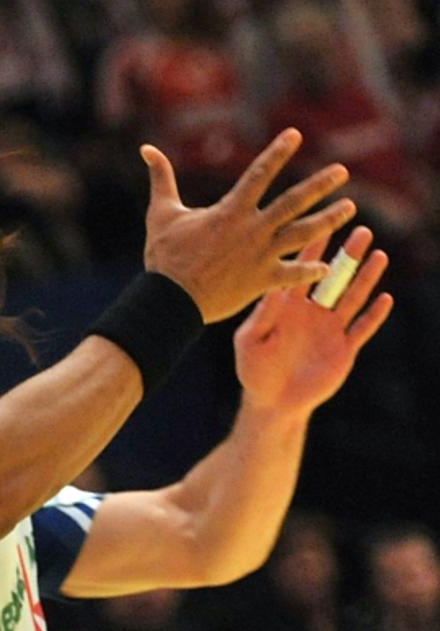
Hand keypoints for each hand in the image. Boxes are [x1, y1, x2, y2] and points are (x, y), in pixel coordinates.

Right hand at [143, 128, 356, 321]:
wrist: (169, 298)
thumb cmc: (165, 257)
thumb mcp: (161, 213)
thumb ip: (161, 179)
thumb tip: (146, 149)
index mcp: (230, 211)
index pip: (259, 174)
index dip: (277, 152)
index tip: (295, 134)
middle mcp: (251, 230)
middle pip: (293, 202)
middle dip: (319, 185)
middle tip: (342, 172)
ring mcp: (259, 256)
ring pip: (302, 234)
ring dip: (328, 220)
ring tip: (349, 209)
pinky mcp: (260, 281)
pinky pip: (292, 274)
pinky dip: (310, 270)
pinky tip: (328, 266)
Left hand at [234, 226, 392, 415]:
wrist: (271, 402)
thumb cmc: (254, 369)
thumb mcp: (250, 341)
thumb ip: (263, 316)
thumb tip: (275, 289)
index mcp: (287, 305)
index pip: (303, 271)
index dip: (314, 248)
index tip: (323, 223)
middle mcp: (311, 311)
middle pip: (333, 277)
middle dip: (347, 255)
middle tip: (362, 230)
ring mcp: (329, 328)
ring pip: (352, 297)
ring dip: (365, 278)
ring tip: (378, 255)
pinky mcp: (344, 348)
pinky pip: (362, 328)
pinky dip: (374, 315)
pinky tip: (385, 297)